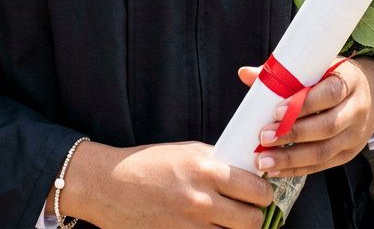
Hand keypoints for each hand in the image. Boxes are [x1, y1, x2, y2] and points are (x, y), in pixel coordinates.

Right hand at [57, 139, 273, 227]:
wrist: (110, 185)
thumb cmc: (148, 164)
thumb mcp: (186, 152)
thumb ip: (216, 162)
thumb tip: (246, 170)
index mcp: (206, 169)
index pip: (256, 189)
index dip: (263, 193)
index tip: (260, 193)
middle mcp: (203, 200)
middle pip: (253, 221)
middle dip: (255, 216)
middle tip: (249, 211)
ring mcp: (191, 227)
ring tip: (229, 221)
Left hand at [239, 57, 373, 179]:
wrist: (373, 94)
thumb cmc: (334, 76)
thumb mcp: (318, 67)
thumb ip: (284, 73)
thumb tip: (245, 74)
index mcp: (349, 81)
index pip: (330, 93)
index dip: (304, 104)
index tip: (277, 111)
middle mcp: (356, 110)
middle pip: (327, 127)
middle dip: (293, 134)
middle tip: (263, 137)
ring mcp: (355, 136)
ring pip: (324, 151)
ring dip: (291, 158)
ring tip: (264, 160)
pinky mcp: (348, 154)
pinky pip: (323, 165)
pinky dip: (298, 169)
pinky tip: (277, 170)